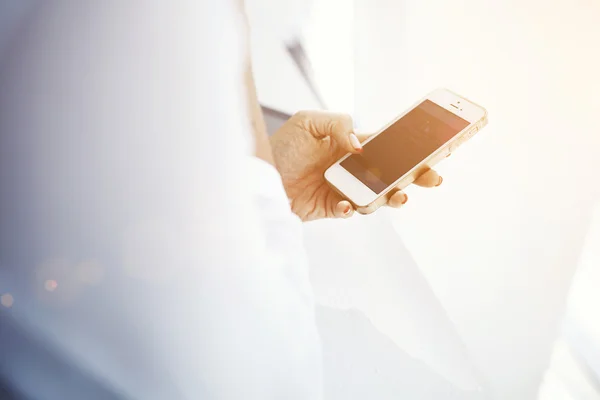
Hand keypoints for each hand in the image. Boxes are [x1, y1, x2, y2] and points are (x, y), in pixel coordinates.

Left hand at [270, 110, 442, 220]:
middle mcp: (352, 169)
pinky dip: (350, 209)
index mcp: (351, 146)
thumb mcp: (308, 122)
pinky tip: (344, 204)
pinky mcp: (331, 207)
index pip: (388, 146)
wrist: (257, 173)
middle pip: (392, 174)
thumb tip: (359, 145)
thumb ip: (338, 124)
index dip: (411, 148)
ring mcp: (344, 189)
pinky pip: (349, 211)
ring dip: (390, 197)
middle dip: (415, 177)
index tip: (433, 149)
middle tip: (432, 178)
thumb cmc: (282, 145)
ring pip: (377, 197)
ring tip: (399, 196)